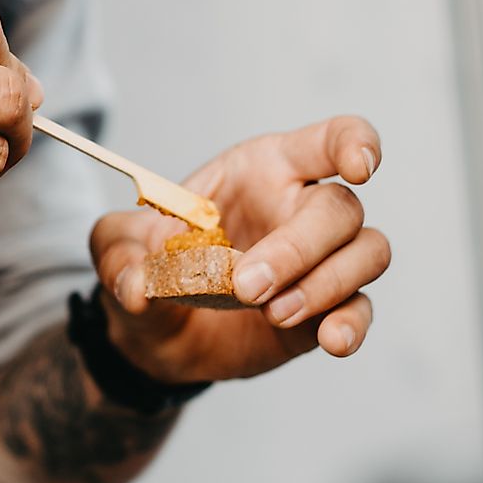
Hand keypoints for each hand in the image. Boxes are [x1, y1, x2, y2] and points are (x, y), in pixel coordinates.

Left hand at [89, 116, 389, 383]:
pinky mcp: (324, 308)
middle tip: (247, 286)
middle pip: (341, 209)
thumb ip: (120, 258)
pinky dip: (353, 324)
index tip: (359, 169)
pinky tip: (331, 341)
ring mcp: (320, 260)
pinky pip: (360, 308)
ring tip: (274, 314)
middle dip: (299, 248)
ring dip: (327, 284)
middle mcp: (300, 208)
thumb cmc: (148, 267)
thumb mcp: (116, 251)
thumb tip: (138, 287)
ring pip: (366, 253)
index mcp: (263, 170)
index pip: (328, 141)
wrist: (154, 334)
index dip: (354, 144)